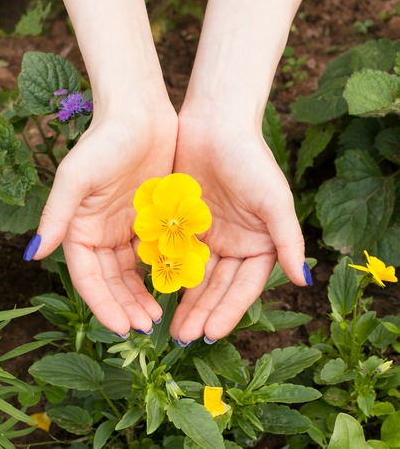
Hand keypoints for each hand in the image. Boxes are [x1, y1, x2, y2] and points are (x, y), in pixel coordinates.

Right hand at [31, 108, 177, 334]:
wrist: (139, 114)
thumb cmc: (105, 141)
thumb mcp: (77, 177)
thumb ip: (57, 215)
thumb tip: (34, 253)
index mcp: (81, 229)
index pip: (88, 277)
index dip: (102, 304)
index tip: (121, 327)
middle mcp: (102, 233)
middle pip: (111, 281)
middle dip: (126, 305)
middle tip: (146, 327)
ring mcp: (127, 228)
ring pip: (133, 273)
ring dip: (143, 295)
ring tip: (158, 317)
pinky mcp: (151, 220)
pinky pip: (155, 254)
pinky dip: (161, 272)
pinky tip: (174, 288)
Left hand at [170, 113, 306, 343]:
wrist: (215, 124)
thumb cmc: (249, 159)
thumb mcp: (273, 200)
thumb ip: (287, 240)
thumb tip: (304, 280)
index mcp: (258, 244)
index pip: (244, 286)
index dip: (229, 310)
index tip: (211, 333)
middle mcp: (234, 244)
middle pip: (216, 287)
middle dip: (202, 312)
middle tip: (184, 337)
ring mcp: (208, 236)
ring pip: (195, 276)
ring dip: (184, 301)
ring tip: (170, 326)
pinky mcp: (184, 225)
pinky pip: (175, 255)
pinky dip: (168, 274)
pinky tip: (157, 293)